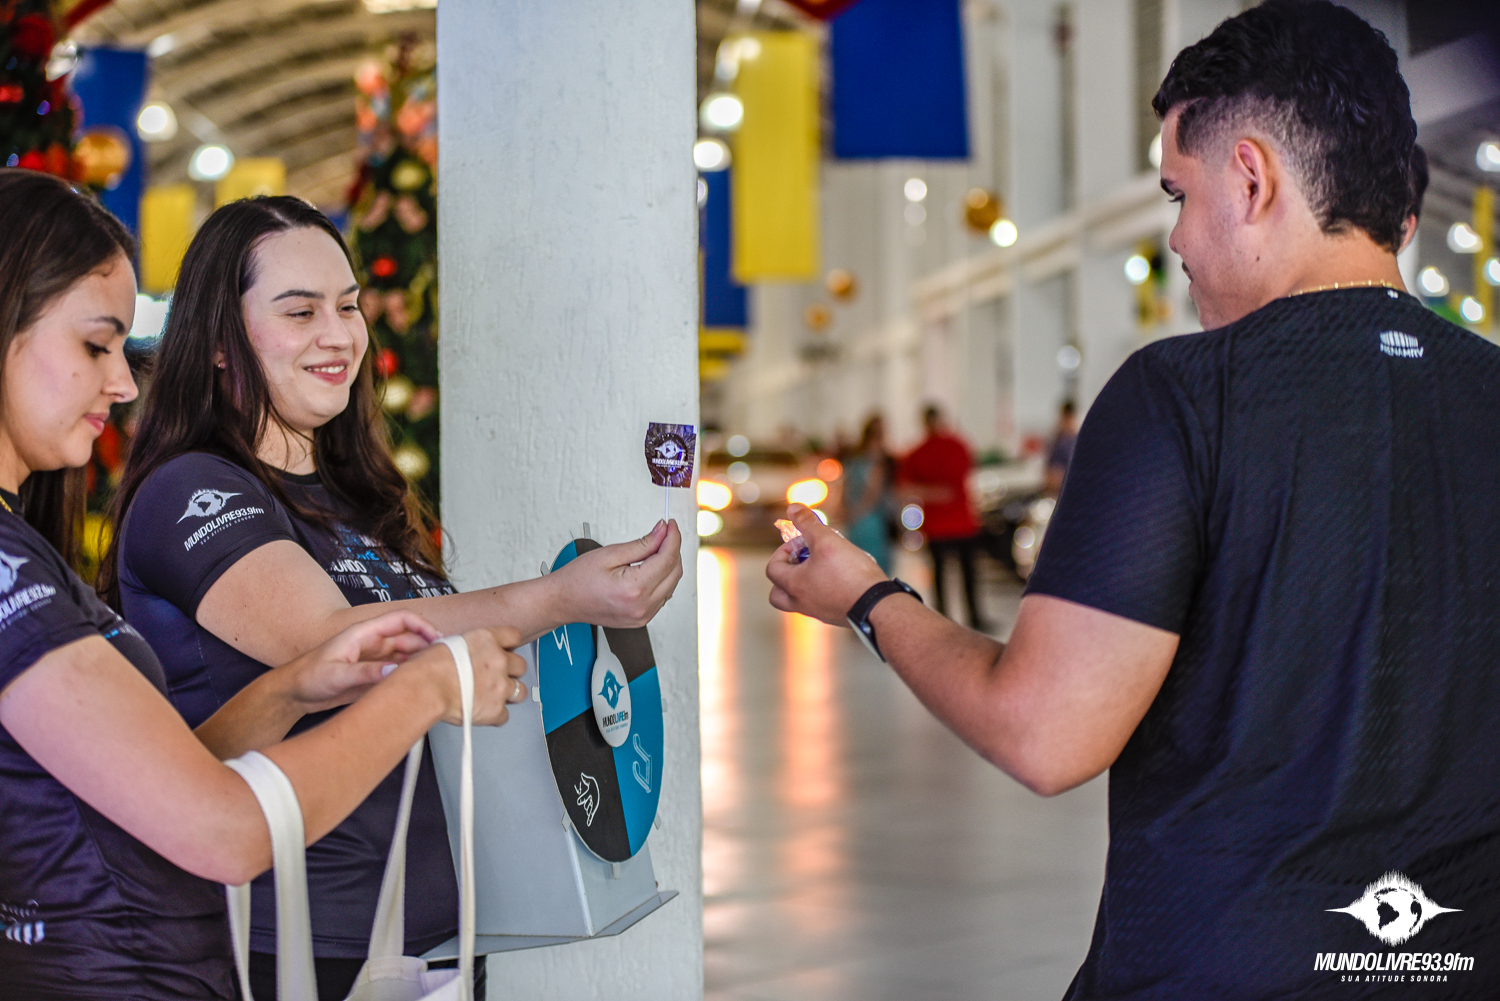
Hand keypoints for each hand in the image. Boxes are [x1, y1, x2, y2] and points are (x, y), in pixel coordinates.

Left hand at [282, 611, 440, 713]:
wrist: (292, 695)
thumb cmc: (307, 677)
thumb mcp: (335, 674)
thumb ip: (364, 673)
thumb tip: (392, 672)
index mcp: (364, 633)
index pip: (401, 619)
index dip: (422, 625)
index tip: (437, 639)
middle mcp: (373, 644)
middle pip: (409, 639)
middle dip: (427, 647)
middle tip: (442, 663)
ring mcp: (375, 661)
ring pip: (406, 658)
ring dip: (419, 664)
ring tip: (433, 677)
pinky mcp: (373, 677)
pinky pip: (398, 674)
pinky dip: (410, 678)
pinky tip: (418, 688)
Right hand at [410, 627, 530, 725]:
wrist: (425, 689)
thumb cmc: (426, 668)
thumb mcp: (448, 644)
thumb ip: (467, 649)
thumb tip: (466, 655)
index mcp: (487, 640)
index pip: (513, 636)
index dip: (509, 646)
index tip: (505, 651)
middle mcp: (499, 661)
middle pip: (521, 665)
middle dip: (511, 672)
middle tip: (496, 677)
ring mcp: (500, 686)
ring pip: (520, 691)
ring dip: (510, 694)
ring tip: (494, 697)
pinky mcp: (496, 709)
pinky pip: (504, 716)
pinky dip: (495, 716)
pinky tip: (483, 713)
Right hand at [552, 520, 683, 627]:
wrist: (563, 601)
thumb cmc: (578, 580)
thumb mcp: (610, 553)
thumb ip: (642, 543)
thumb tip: (662, 533)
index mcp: (634, 589)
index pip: (667, 558)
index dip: (672, 537)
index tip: (671, 525)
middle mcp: (642, 606)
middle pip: (675, 572)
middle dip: (673, 549)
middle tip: (664, 533)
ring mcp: (643, 616)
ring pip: (672, 584)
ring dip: (669, 564)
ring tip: (656, 548)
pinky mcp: (642, 619)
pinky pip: (663, 596)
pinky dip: (663, 579)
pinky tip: (653, 567)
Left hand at [766, 505, 887, 625]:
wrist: (877, 605)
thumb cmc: (850, 573)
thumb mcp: (827, 540)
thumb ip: (808, 523)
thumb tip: (792, 507)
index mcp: (794, 586)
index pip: (772, 568)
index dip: (784, 550)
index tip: (803, 542)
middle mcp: (802, 603)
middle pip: (778, 594)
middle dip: (786, 574)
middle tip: (804, 561)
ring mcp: (818, 612)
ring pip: (799, 599)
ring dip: (805, 582)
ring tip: (824, 567)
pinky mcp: (835, 616)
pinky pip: (820, 604)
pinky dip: (823, 591)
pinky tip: (842, 578)